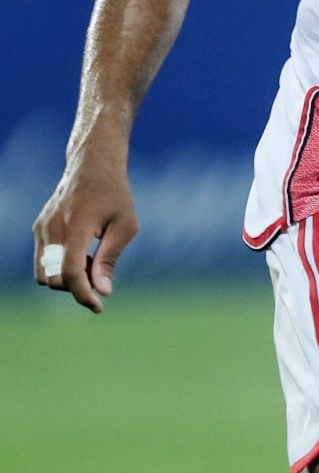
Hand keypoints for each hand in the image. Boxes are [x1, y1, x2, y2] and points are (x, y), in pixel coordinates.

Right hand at [32, 151, 137, 312]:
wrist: (92, 165)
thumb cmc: (115, 195)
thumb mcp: (125, 225)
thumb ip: (110, 259)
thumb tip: (102, 291)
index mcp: (77, 225)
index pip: (71, 271)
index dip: (83, 294)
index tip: (98, 306)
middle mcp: (53, 227)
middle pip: (54, 279)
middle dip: (76, 287)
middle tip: (100, 276)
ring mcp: (42, 228)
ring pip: (44, 274)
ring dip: (66, 278)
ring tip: (93, 260)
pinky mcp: (38, 228)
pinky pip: (42, 261)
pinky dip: (60, 267)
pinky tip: (83, 253)